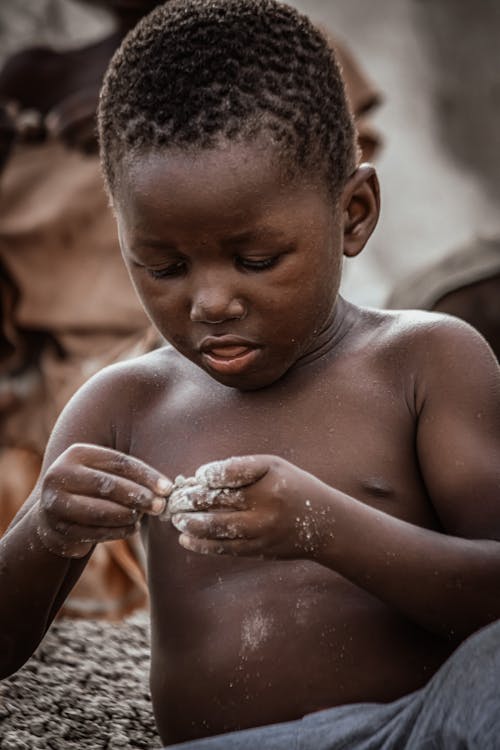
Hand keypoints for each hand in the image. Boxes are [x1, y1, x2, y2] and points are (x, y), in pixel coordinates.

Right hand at [37, 444, 172, 557]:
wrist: (54, 516)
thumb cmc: (91, 489)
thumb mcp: (103, 472)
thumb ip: (129, 475)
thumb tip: (166, 488)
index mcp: (76, 453)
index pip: (118, 462)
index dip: (146, 475)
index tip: (167, 487)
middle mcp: (60, 475)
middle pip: (107, 485)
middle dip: (139, 496)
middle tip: (161, 506)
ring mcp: (55, 503)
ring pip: (100, 512)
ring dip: (129, 516)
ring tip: (142, 517)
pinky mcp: (57, 529)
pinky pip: (95, 532)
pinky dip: (118, 532)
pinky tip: (132, 529)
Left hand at [170, 455, 330, 558]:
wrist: (325, 524)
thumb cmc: (292, 488)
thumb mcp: (273, 467)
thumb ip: (238, 469)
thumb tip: (198, 479)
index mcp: (269, 477)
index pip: (229, 473)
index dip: (207, 475)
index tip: (196, 477)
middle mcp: (266, 504)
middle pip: (218, 500)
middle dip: (190, 500)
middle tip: (174, 499)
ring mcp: (261, 530)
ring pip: (217, 527)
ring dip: (191, 524)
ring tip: (176, 519)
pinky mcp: (259, 550)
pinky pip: (225, 548)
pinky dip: (202, 545)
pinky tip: (185, 539)